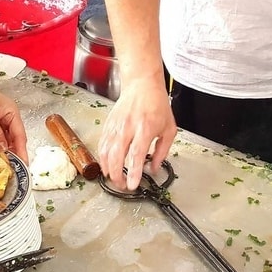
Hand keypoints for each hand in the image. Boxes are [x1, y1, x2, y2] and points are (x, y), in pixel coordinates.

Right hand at [98, 75, 175, 189]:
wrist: (142, 85)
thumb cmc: (157, 105)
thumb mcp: (169, 129)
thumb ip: (162, 151)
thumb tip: (154, 169)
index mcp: (146, 128)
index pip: (137, 154)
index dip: (134, 172)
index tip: (132, 185)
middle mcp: (128, 127)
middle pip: (117, 156)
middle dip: (118, 175)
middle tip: (123, 186)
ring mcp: (116, 126)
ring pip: (106, 152)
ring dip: (109, 169)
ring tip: (114, 179)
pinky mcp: (108, 125)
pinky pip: (102, 145)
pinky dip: (102, 158)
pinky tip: (107, 166)